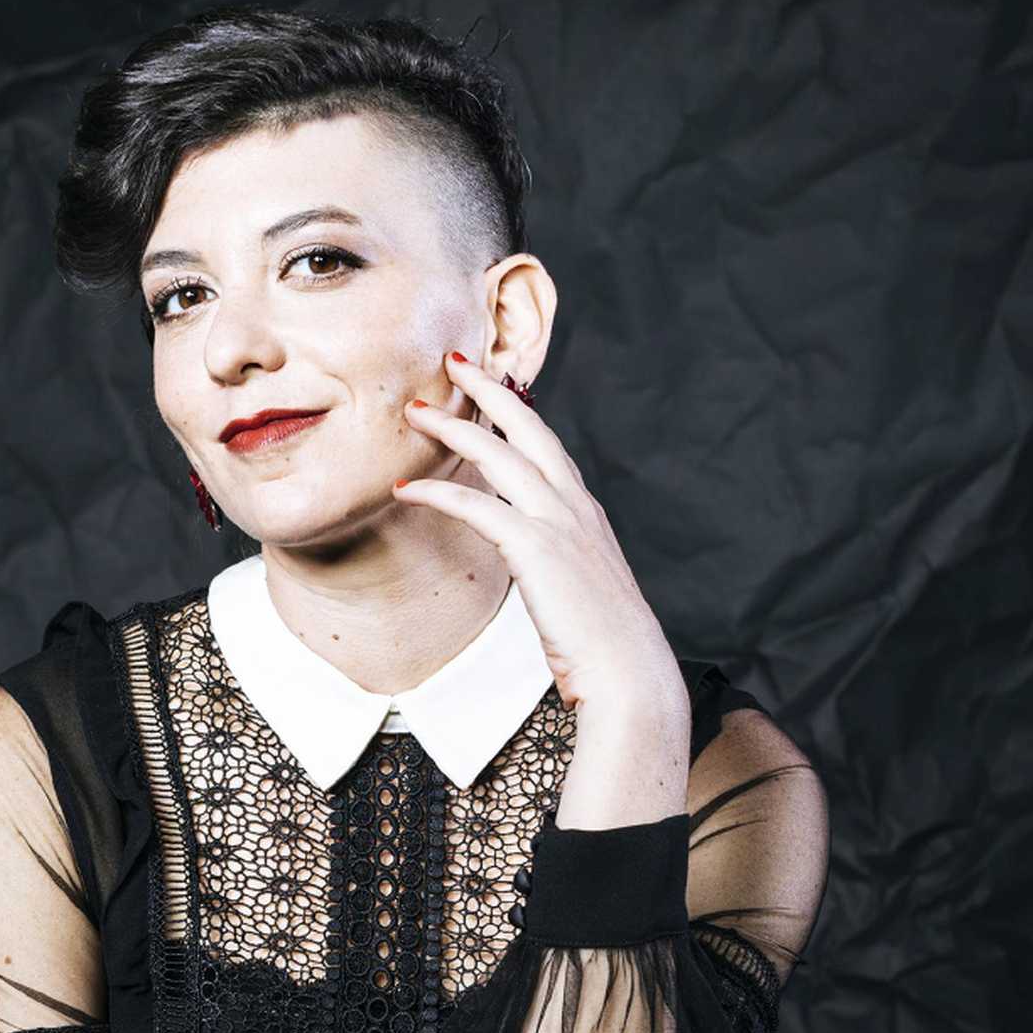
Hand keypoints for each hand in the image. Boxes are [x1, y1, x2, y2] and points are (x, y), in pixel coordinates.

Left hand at [399, 352, 682, 712]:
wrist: (627, 670)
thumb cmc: (602, 643)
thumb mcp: (580, 588)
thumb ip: (557, 562)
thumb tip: (536, 563)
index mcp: (584, 513)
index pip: (547, 445)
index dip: (517, 411)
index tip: (491, 384)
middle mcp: (574, 507)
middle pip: (527, 428)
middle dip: (489, 390)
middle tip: (453, 362)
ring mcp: (557, 523)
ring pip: (499, 456)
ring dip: (454, 428)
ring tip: (415, 412)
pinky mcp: (536, 548)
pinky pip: (475, 506)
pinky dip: (436, 493)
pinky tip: (405, 489)